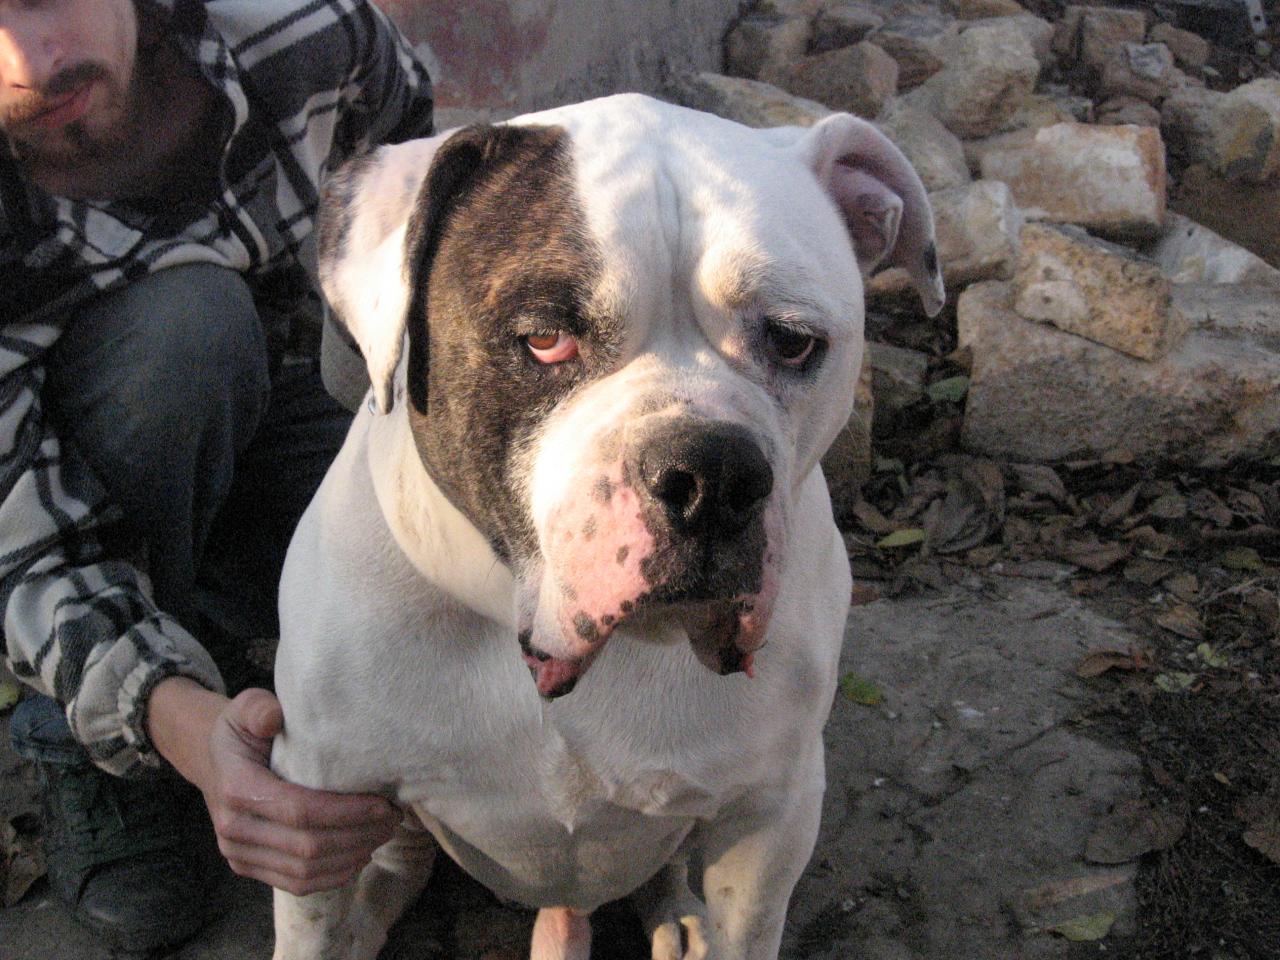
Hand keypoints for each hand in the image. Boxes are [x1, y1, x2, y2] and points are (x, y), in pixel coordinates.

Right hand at [148, 679, 399, 894]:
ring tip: (383, 833)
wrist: (214, 759)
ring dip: (351, 856)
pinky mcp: (248, 867)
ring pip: (304, 871)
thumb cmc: (242, 730)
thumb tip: (274, 718)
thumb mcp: (245, 708)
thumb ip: (259, 708)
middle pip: (307, 846)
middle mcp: (233, 829)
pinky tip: (360, 854)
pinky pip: (295, 884)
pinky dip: (333, 875)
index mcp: (236, 789)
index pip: (299, 810)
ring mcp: (238, 854)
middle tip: (393, 818)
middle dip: (358, 835)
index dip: (346, 811)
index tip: (383, 804)